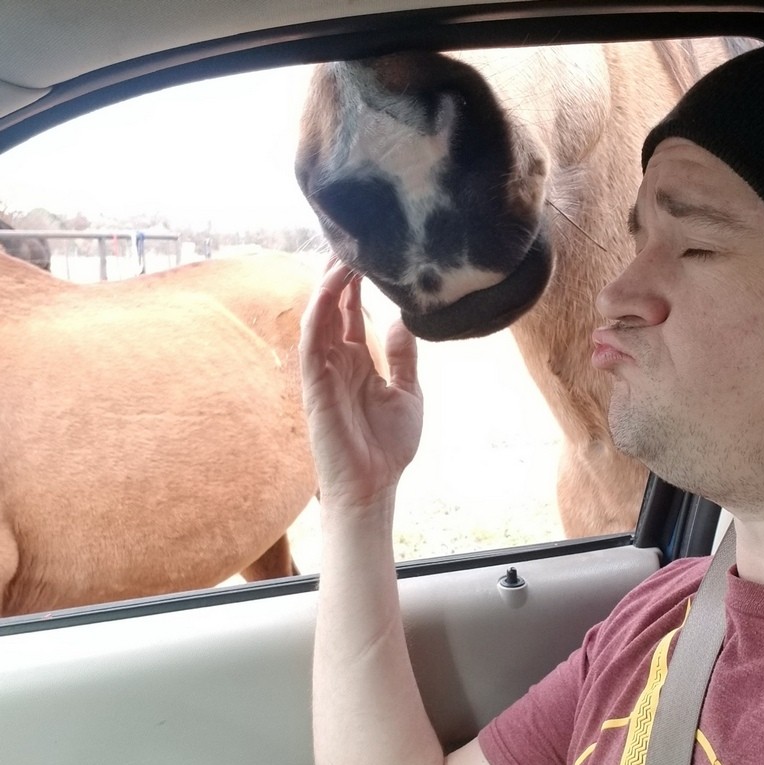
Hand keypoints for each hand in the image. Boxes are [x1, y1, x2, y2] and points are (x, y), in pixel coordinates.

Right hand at [300, 260, 422, 508]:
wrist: (374, 486)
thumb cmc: (387, 447)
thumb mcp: (408, 392)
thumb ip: (402, 357)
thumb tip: (402, 320)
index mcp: (357, 361)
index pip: (350, 311)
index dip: (355, 280)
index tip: (368, 250)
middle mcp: (336, 360)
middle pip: (331, 305)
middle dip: (337, 271)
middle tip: (350, 235)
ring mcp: (323, 371)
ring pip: (319, 316)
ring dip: (327, 283)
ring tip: (342, 251)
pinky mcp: (314, 385)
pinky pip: (312, 340)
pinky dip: (319, 311)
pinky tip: (330, 286)